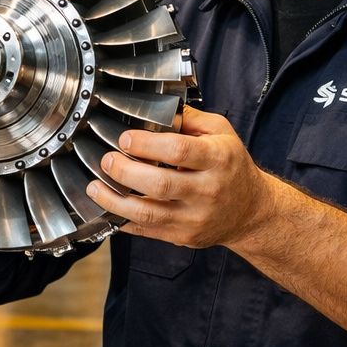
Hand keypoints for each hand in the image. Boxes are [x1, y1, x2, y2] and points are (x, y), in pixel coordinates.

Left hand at [85, 107, 274, 248]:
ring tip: (95, 187)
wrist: (251, 211)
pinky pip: (147, 230)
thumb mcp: (222, 133)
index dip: (146, 145)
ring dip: (115, 201)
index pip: (178, 151)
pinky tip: (109, 207)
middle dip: (125, 172)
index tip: (125, 139)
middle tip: (107, 160)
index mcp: (218, 159)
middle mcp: (208, 190)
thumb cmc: (232, 167)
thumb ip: (191, 119)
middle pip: (160, 184)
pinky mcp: (183, 236)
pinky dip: (122, 220)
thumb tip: (159, 110)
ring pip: (148, 213)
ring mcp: (195, 217)